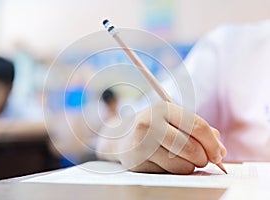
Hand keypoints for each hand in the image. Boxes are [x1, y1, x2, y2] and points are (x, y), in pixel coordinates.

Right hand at [96, 102, 225, 173]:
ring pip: (183, 165)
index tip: (219, 153)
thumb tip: (220, 148)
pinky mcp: (137, 162)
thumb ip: (198, 129)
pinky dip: (173, 171)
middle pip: (192, 148)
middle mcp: (150, 124)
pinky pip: (169, 174)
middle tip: (204, 160)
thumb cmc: (153, 128)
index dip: (213, 143)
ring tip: (180, 158)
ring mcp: (142, 144)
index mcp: (162, 108)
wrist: (120, 138)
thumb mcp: (173, 120)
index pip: (197, 126)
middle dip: (204, 158)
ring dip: (189, 166)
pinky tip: (164, 162)